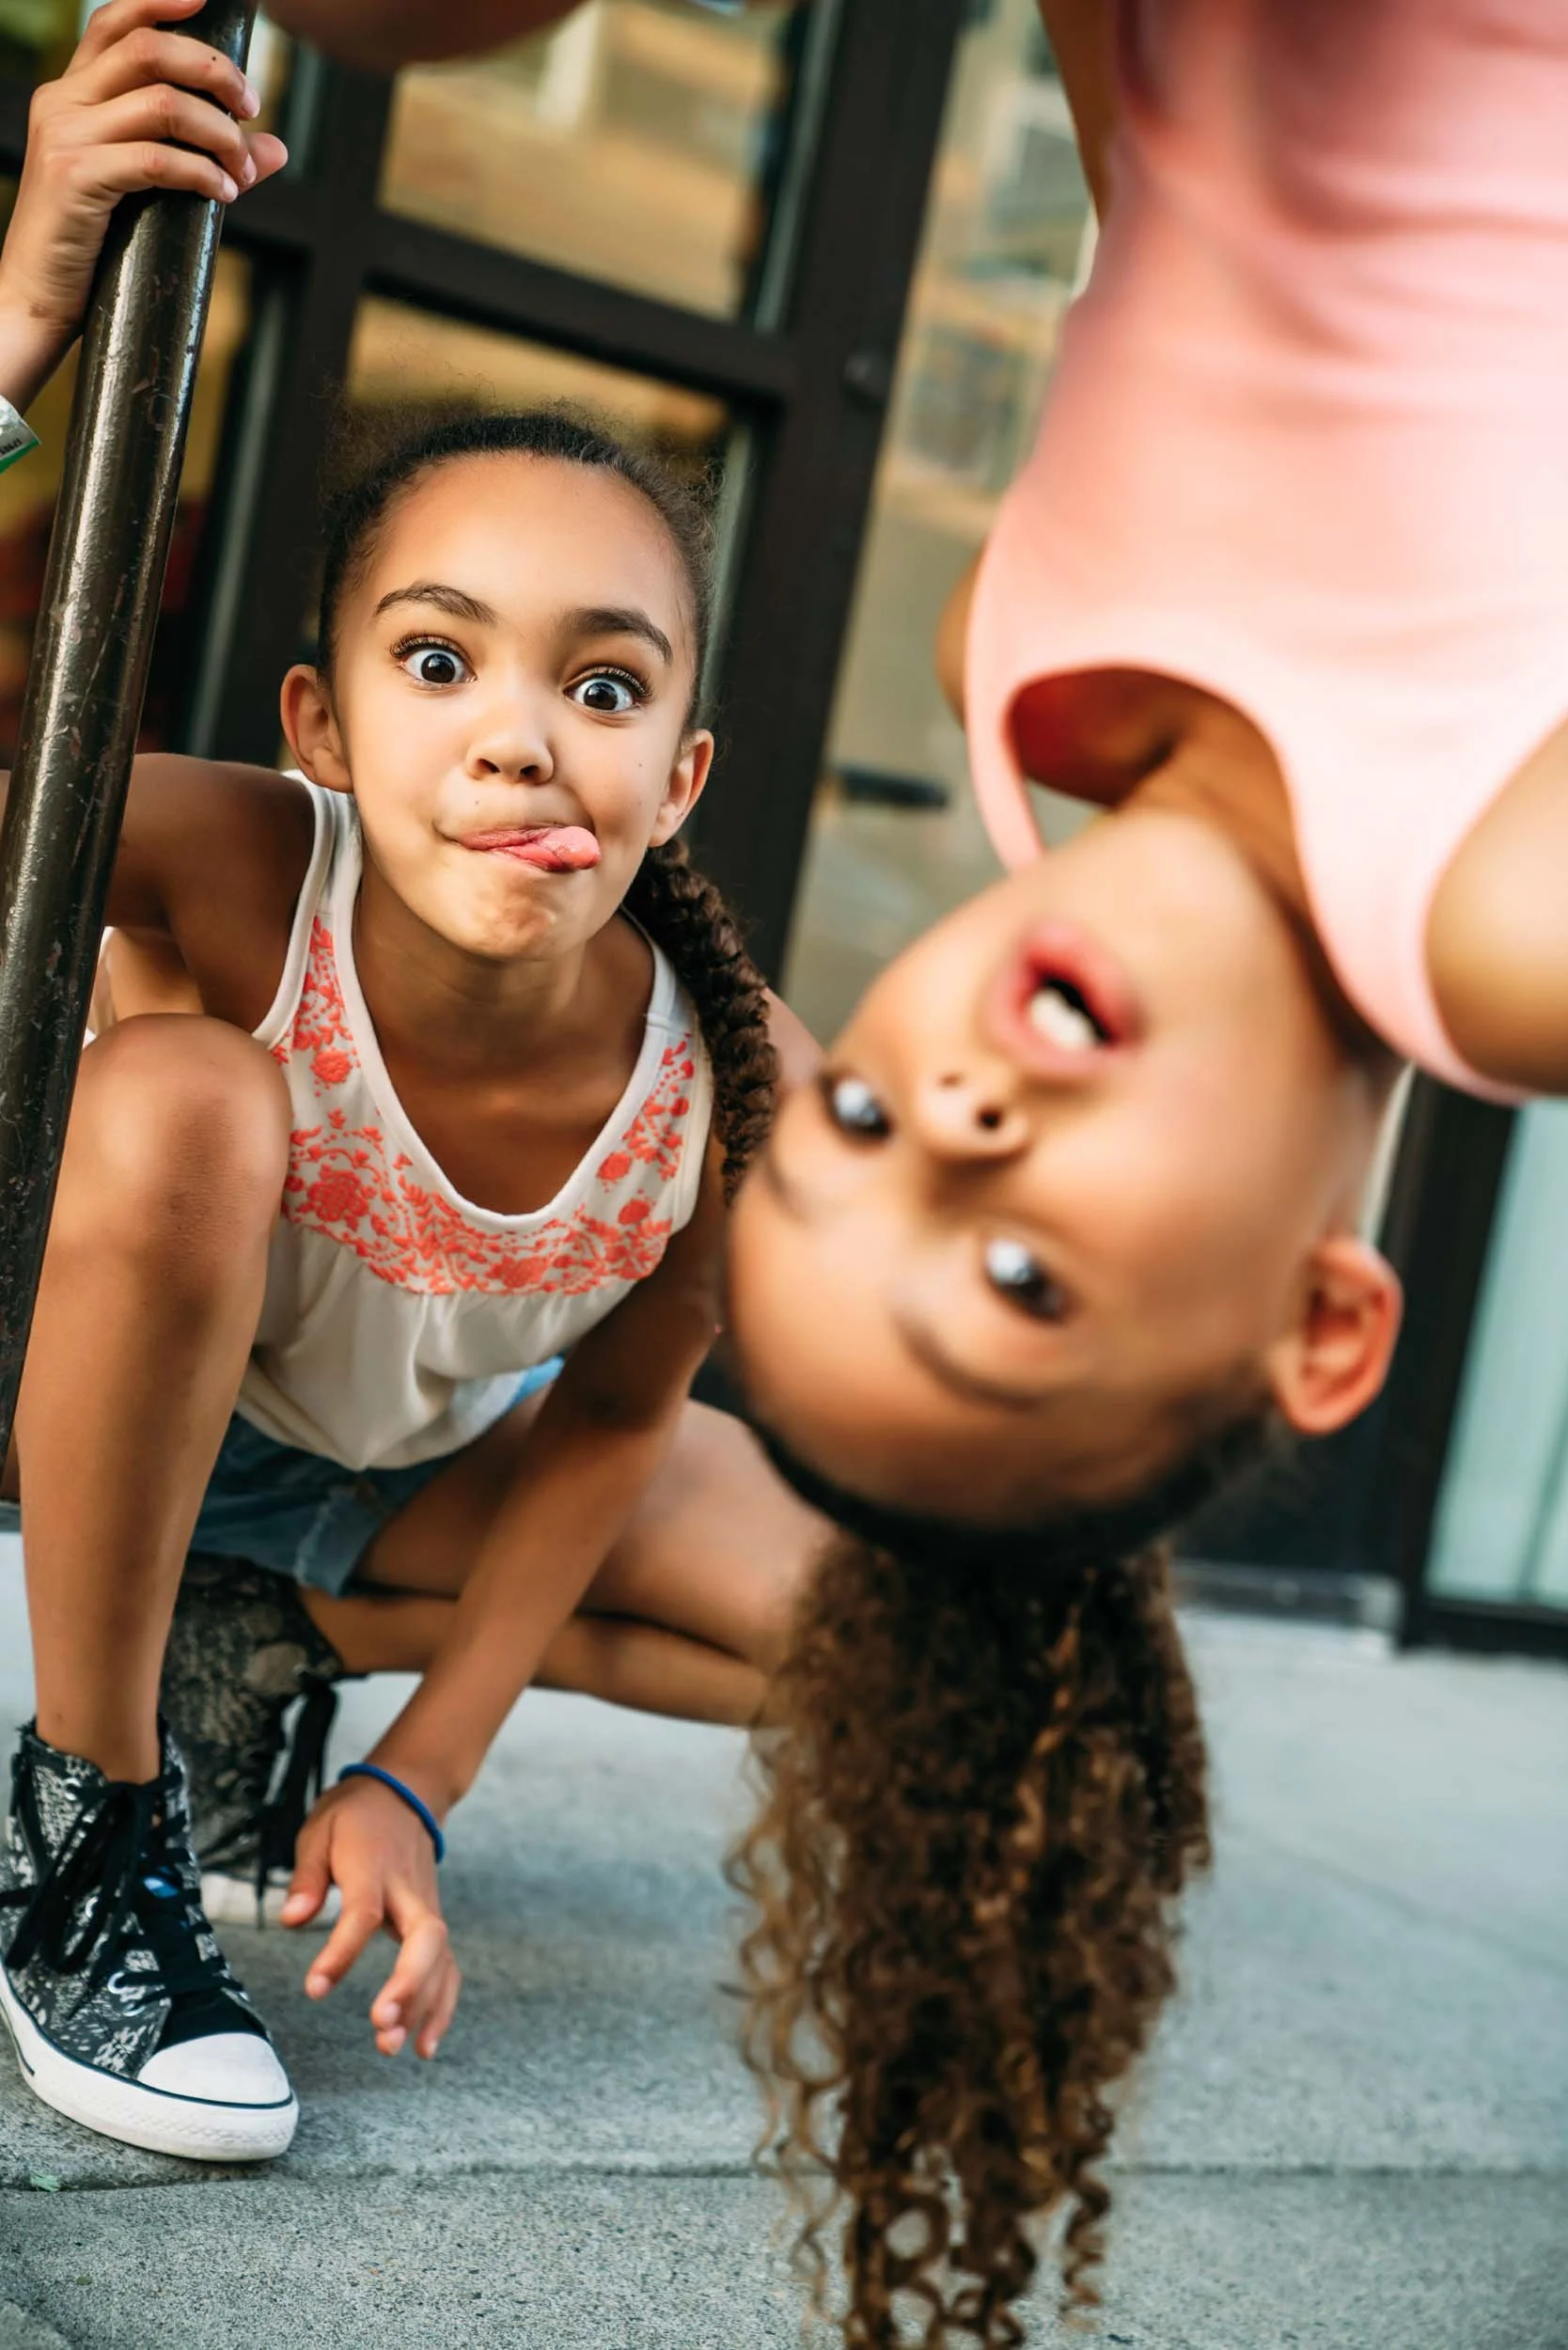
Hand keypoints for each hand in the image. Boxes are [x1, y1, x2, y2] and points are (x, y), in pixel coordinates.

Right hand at [0, 0, 286, 407]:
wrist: (34, 300)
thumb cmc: (91, 249)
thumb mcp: (144, 191)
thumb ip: (204, 158)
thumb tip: (277, 148)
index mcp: (71, 93)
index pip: (114, 23)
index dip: (160, 2)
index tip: (205, 1)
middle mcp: (63, 102)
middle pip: (148, 49)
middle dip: (213, 70)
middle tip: (251, 106)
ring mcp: (66, 137)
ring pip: (162, 102)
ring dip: (219, 131)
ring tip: (243, 166)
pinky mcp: (76, 177)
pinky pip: (157, 159)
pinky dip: (203, 172)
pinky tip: (225, 192)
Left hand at [281, 1772, 460, 2060]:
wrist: (407, 1793)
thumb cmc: (355, 1816)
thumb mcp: (319, 1831)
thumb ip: (307, 1877)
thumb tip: (291, 1920)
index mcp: (373, 1866)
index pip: (364, 1913)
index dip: (341, 1953)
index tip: (316, 1989)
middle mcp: (408, 1890)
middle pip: (424, 1937)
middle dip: (408, 1984)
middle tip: (381, 2024)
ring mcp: (428, 1906)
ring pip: (441, 1958)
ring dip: (424, 2006)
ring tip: (394, 2046)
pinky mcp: (434, 1922)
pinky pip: (447, 1967)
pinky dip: (442, 2006)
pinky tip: (424, 2044)